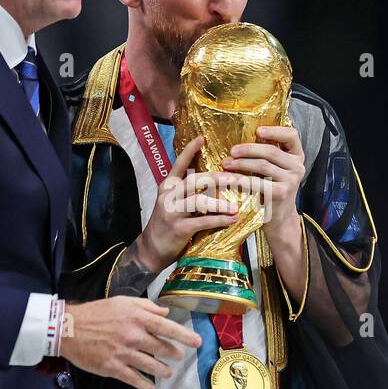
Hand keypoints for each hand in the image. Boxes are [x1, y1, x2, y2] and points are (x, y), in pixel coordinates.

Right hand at [61, 296, 201, 388]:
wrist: (69, 328)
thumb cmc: (97, 312)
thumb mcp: (122, 302)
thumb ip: (146, 306)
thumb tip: (165, 313)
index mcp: (138, 318)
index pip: (168, 328)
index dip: (185, 336)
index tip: (197, 343)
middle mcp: (134, 336)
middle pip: (162, 349)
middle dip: (174, 354)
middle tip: (178, 357)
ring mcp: (124, 354)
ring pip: (151, 366)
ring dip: (163, 370)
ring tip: (167, 372)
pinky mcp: (113, 368)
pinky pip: (134, 379)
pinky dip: (144, 384)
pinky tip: (149, 386)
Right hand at [138, 136, 240, 271]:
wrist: (151, 250)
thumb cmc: (167, 226)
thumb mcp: (173, 204)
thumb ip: (188, 193)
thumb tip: (216, 183)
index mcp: (167, 186)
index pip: (178, 164)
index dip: (190, 151)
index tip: (202, 138)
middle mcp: (168, 196)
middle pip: (195, 180)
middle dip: (217, 178)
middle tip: (236, 178)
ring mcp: (172, 212)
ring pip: (199, 200)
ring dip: (220, 202)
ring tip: (235, 206)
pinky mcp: (178, 228)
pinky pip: (202, 221)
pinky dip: (219, 220)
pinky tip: (232, 219)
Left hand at [222, 124, 305, 231]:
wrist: (278, 217)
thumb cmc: (272, 189)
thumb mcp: (276, 169)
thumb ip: (268, 155)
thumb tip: (241, 140)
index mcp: (297, 156)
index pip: (291, 135)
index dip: (275, 130)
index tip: (258, 130)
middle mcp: (297, 166)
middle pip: (271, 151)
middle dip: (248, 149)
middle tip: (232, 152)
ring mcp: (291, 180)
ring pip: (262, 165)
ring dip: (241, 163)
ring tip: (226, 164)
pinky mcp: (281, 193)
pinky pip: (257, 182)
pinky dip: (241, 180)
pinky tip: (230, 179)